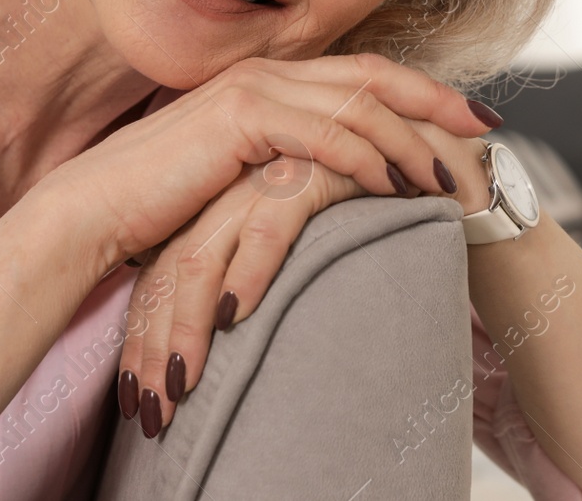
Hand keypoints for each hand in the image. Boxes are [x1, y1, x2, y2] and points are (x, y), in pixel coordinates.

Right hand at [39, 53, 500, 277]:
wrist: (93, 212)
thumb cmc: (159, 205)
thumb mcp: (237, 180)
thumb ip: (282, 168)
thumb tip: (329, 187)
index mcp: (269, 83)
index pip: (362, 76)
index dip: (422, 91)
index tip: (471, 115)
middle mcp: (266, 75)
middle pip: (374, 76)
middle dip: (436, 99)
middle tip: (487, 126)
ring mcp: (253, 91)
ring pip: (357, 104)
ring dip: (411, 137)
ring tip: (450, 172)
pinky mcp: (240, 120)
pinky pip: (323, 134)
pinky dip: (367, 156)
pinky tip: (396, 182)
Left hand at [117, 154, 366, 435]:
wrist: (444, 175)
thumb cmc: (377, 225)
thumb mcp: (304, 257)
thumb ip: (258, 280)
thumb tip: (216, 350)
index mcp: (222, 202)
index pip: (162, 272)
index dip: (145, 337)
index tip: (137, 402)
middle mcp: (235, 184)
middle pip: (169, 269)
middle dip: (151, 345)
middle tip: (150, 414)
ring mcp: (270, 170)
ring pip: (202, 252)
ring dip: (184, 327)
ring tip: (181, 388)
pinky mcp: (314, 166)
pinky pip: (269, 224)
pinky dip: (246, 271)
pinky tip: (233, 315)